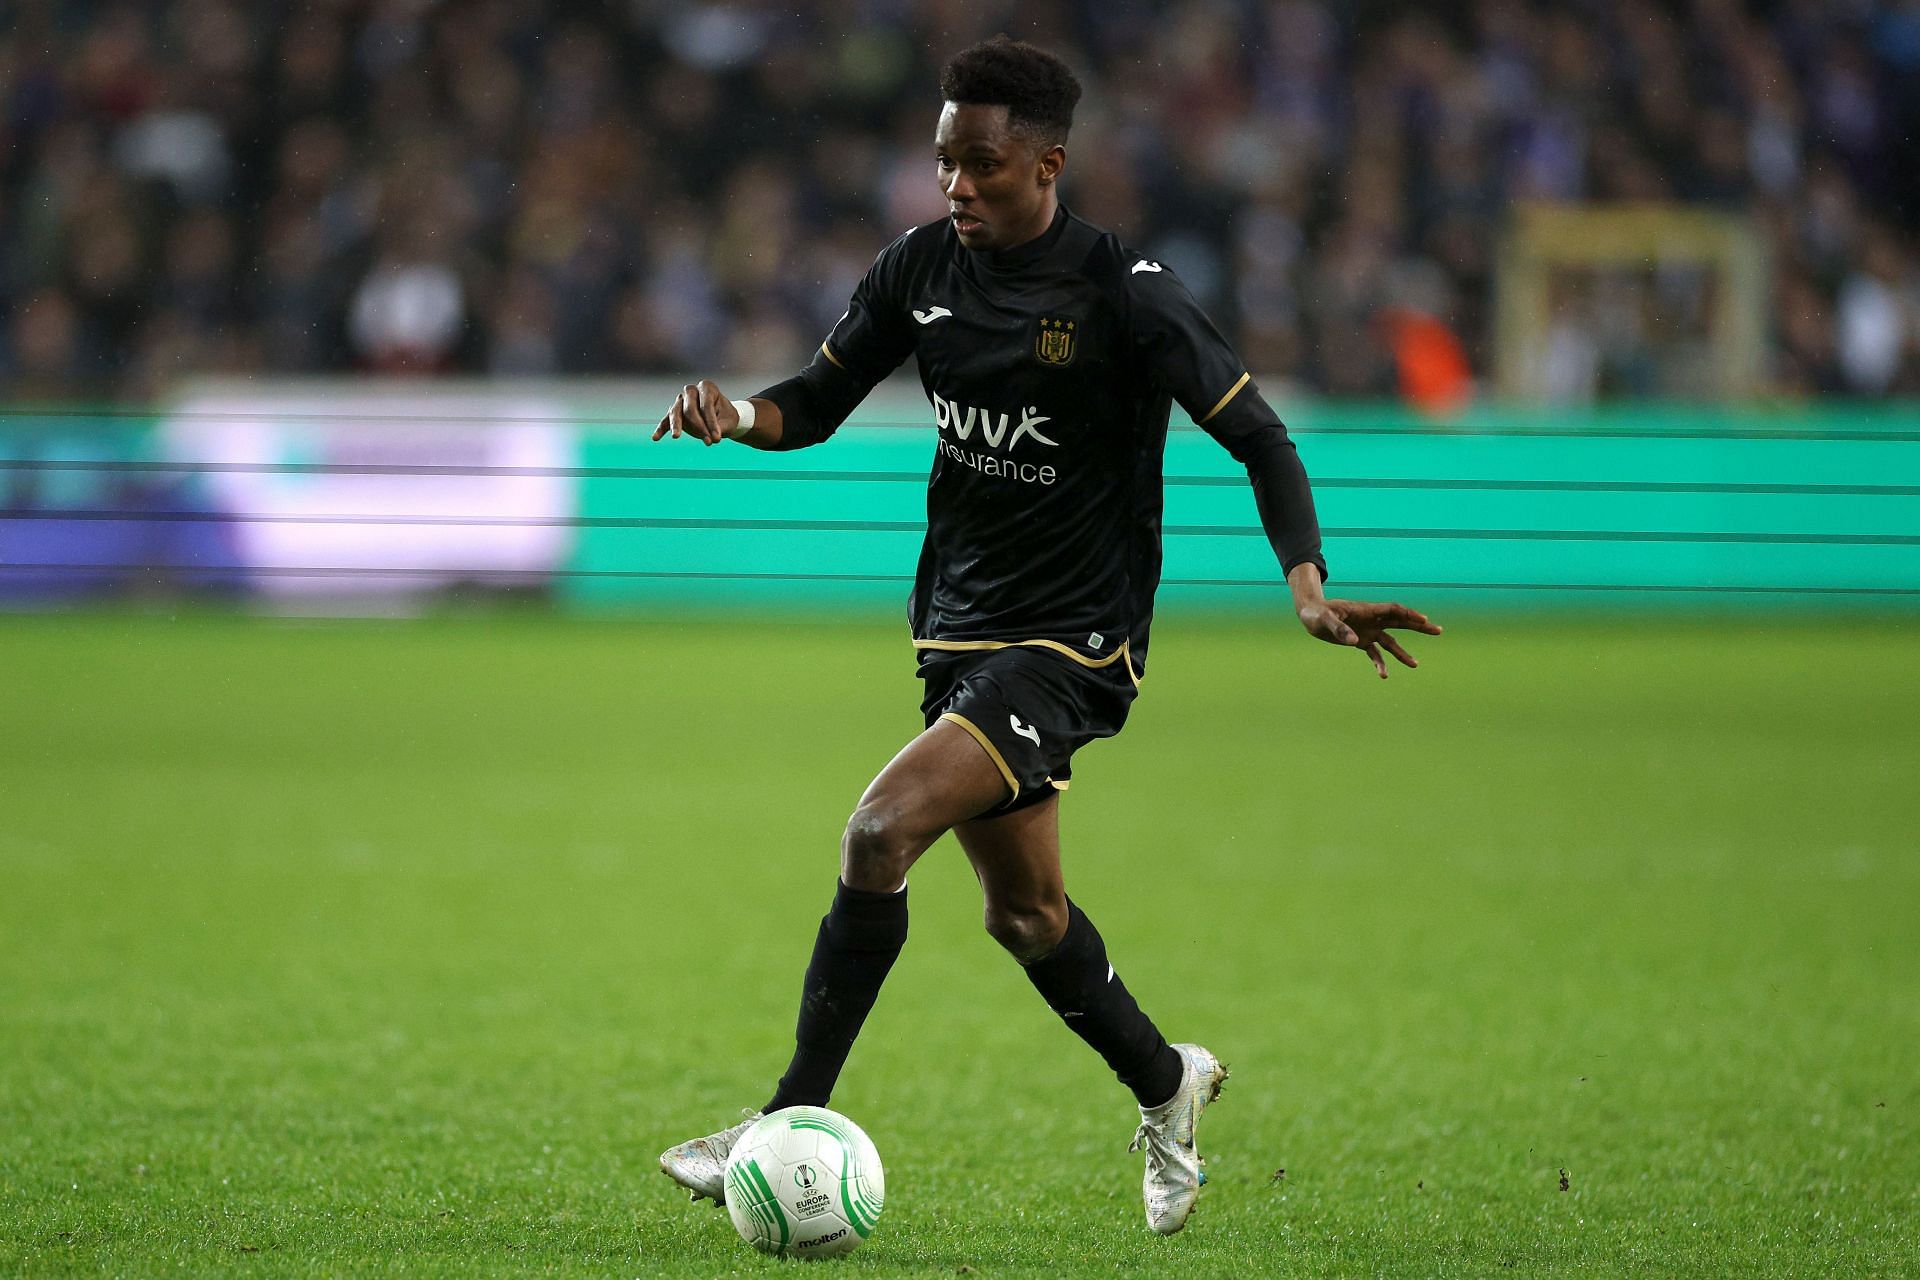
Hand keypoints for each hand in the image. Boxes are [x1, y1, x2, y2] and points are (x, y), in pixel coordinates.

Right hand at [652, 380, 736, 445]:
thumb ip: (720, 428)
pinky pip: (665, 420)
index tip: (717, 438)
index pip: (706, 405)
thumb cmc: (726, 416)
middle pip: (690, 409)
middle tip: (709, 442)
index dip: (711, 422)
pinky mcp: (674, 413)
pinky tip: (655, 438)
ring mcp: (681, 401)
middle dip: (699, 427)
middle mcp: (691, 391)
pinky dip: (661, 429)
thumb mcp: (728, 421)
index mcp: (707, 387)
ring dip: (677, 426)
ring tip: (676, 437)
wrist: (722, 417)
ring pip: (676, 412)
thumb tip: (712, 438)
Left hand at [1296, 597, 1441, 679]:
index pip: (1393, 611)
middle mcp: (1371, 620)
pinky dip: (1379, 663)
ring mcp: (1367, 630)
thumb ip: (1339, 629)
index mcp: (1367, 611)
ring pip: (1390, 641)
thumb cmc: (1316, 613)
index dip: (1409, 614)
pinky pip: (1374, 653)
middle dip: (1419, 626)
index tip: (1424, 619)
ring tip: (1415, 664)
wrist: (1309, 615)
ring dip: (1402, 652)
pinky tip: (1384, 675)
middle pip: (1400, 622)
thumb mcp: (1325, 620)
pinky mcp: (1360, 640)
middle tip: (1438, 630)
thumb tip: (1354, 641)